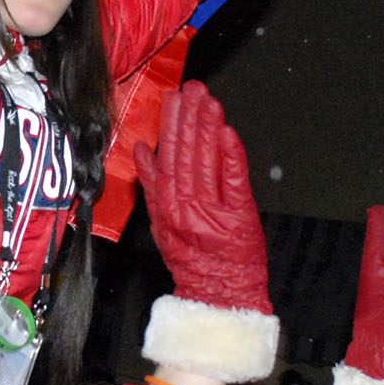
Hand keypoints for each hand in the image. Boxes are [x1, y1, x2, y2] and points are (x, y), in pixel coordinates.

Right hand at [132, 82, 268, 312]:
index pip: (168, 158)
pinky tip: (226, 132)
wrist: (218, 295)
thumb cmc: (192, 262)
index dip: (171, 126)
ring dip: (207, 128)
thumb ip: (152, 187)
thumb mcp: (161, 225)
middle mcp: (188, 207)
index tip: (173, 100)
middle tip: (192, 89)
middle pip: (186, 154)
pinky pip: (234, 180)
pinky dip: (230, 155)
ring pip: (207, 161)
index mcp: (168, 207)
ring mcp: (213, 211)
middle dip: (189, 117)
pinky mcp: (240, 216)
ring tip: (207, 101)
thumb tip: (143, 152)